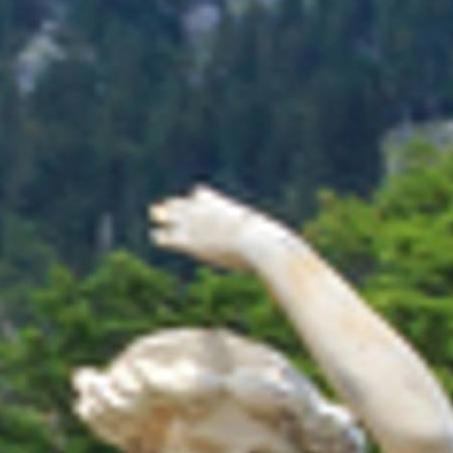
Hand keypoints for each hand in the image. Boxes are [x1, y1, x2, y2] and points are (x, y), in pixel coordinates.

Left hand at [150, 187, 295, 270]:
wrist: (263, 247)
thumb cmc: (276, 247)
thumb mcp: (278, 243)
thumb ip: (279, 246)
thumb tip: (298, 256)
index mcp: (224, 207)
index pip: (201, 195)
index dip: (198, 199)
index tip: (194, 198)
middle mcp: (206, 212)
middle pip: (181, 203)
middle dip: (174, 207)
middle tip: (163, 207)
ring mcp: (195, 225)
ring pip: (168, 215)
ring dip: (162, 216)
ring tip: (154, 214)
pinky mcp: (188, 241)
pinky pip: (165, 236)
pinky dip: (160, 237)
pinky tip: (156, 237)